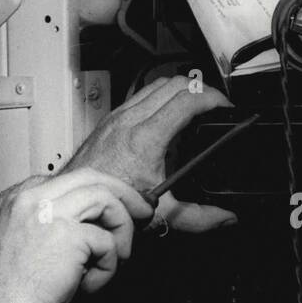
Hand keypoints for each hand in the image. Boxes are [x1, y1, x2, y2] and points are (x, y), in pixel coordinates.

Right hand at [0, 169, 152, 302]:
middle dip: (124, 195)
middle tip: (143, 213)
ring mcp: (50, 214)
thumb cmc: (12, 293)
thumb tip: (100, 225)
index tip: (121, 203)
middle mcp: (33, 200)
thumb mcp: (31, 246)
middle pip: (92, 178)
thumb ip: (59, 228)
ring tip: (118, 257)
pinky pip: (107, 242)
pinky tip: (90, 284)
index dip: (103, 189)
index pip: (72, 180)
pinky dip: (108, 266)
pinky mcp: (68, 236)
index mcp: (22, 201)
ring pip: (106, 200)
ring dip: (122, 229)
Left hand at [67, 76, 236, 232]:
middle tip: (215, 105)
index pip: (189, 99)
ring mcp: (117, 118)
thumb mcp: (161, 214)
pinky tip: (166, 115)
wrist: (75, 206)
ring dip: (180, 89)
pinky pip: (139, 94)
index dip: (215, 98)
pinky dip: (159, 96)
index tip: (226, 107)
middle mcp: (129, 121)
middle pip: (175, 83)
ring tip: (194, 106)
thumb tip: (226, 219)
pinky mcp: (108, 120)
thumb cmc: (109, 204)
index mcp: (146, 139)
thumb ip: (199, 218)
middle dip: (201, 89)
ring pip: (156, 84)